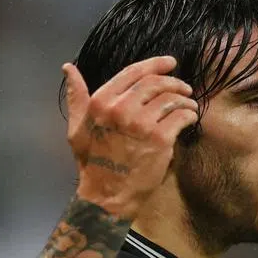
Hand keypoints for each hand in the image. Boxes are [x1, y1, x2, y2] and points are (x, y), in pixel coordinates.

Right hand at [62, 56, 199, 218]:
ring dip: (185, 98)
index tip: (170, 63)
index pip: (133, 73)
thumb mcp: (77, 127)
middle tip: (184, 87)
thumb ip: (77, 97)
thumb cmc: (92, 162)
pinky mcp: (160, 139)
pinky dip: (189, 114)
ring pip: (171, 99)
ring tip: (189, 103)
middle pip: (155, 83)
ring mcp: (142, 123)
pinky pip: (181, 116)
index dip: (155, 64)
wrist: (108, 195)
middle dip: (174, 82)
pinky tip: (190, 117)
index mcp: (101, 102)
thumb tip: (68, 67)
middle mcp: (121, 108)